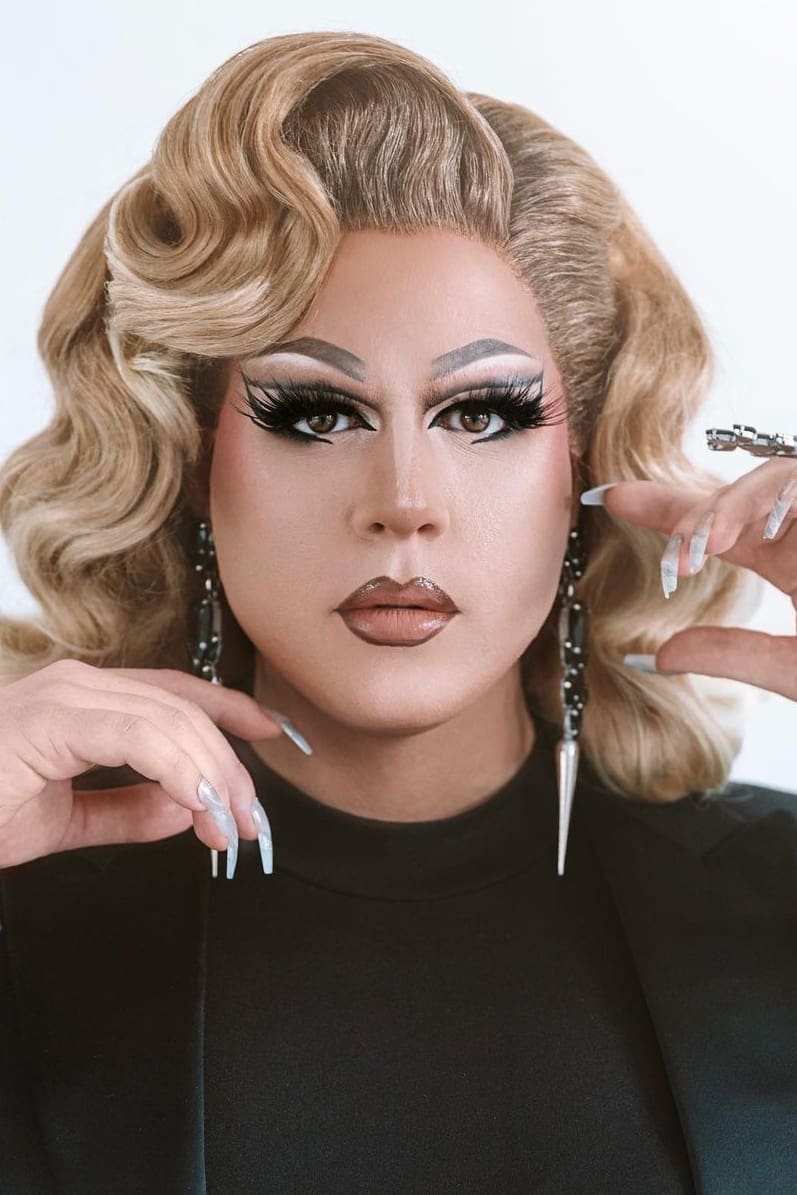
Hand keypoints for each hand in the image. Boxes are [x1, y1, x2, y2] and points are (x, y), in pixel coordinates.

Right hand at [0, 659, 283, 871]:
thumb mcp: (63, 820)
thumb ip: (126, 810)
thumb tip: (186, 806)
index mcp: (81, 702)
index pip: (175, 693)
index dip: (230, 709)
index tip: (272, 732)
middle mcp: (76, 686)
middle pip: (184, 709)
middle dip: (231, 764)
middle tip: (251, 819)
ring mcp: (64, 696)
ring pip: (173, 720)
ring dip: (215, 774)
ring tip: (231, 823)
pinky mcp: (52, 718)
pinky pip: (141, 735)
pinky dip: (182, 770)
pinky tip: (200, 805)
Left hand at [587, 458, 796, 699]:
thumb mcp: (795, 671)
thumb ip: (732, 656)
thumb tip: (657, 657)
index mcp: (791, 563)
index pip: (718, 529)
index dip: (664, 511)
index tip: (607, 499)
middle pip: (737, 497)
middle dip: (686, 512)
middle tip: (640, 528)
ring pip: (769, 477)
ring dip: (723, 509)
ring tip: (693, 553)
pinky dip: (774, 494)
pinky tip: (747, 531)